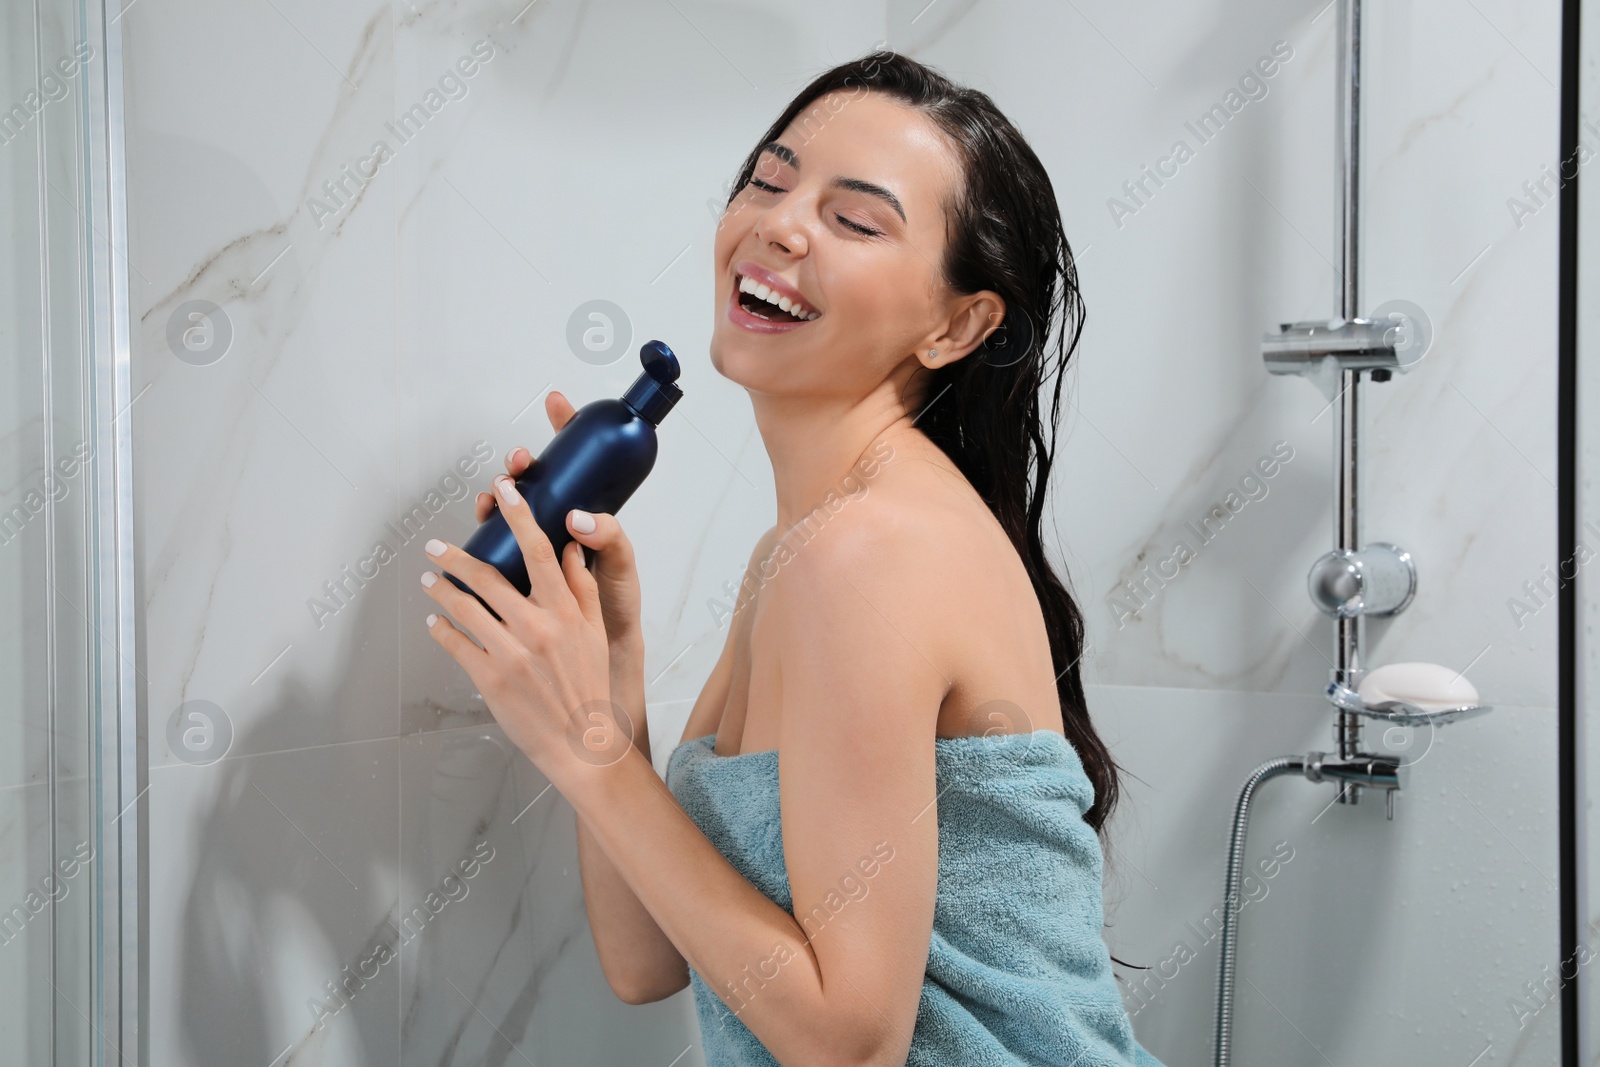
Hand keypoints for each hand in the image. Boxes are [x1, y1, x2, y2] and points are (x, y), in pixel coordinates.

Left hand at [422, 476, 622, 771]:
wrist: (583, 744)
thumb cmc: (590, 688)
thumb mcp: (596, 633)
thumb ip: (583, 588)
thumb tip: (570, 549)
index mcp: (565, 612)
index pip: (539, 551)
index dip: (518, 516)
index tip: (503, 491)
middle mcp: (536, 627)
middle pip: (487, 576)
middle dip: (455, 555)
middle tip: (435, 546)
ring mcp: (510, 653)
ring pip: (464, 607)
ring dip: (440, 589)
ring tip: (428, 580)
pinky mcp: (489, 678)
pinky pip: (455, 644)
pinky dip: (441, 629)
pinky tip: (435, 622)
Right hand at [475, 391, 645, 654]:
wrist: (599, 652)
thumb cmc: (616, 607)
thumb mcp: (622, 568)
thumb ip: (609, 539)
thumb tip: (578, 518)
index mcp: (589, 516)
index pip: (576, 463)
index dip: (564, 429)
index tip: (556, 402)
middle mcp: (560, 525)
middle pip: (535, 483)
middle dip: (520, 467)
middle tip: (515, 464)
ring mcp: (537, 547)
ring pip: (510, 511)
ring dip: (498, 497)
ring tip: (491, 496)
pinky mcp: (518, 570)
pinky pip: (498, 542)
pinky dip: (486, 528)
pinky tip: (479, 524)